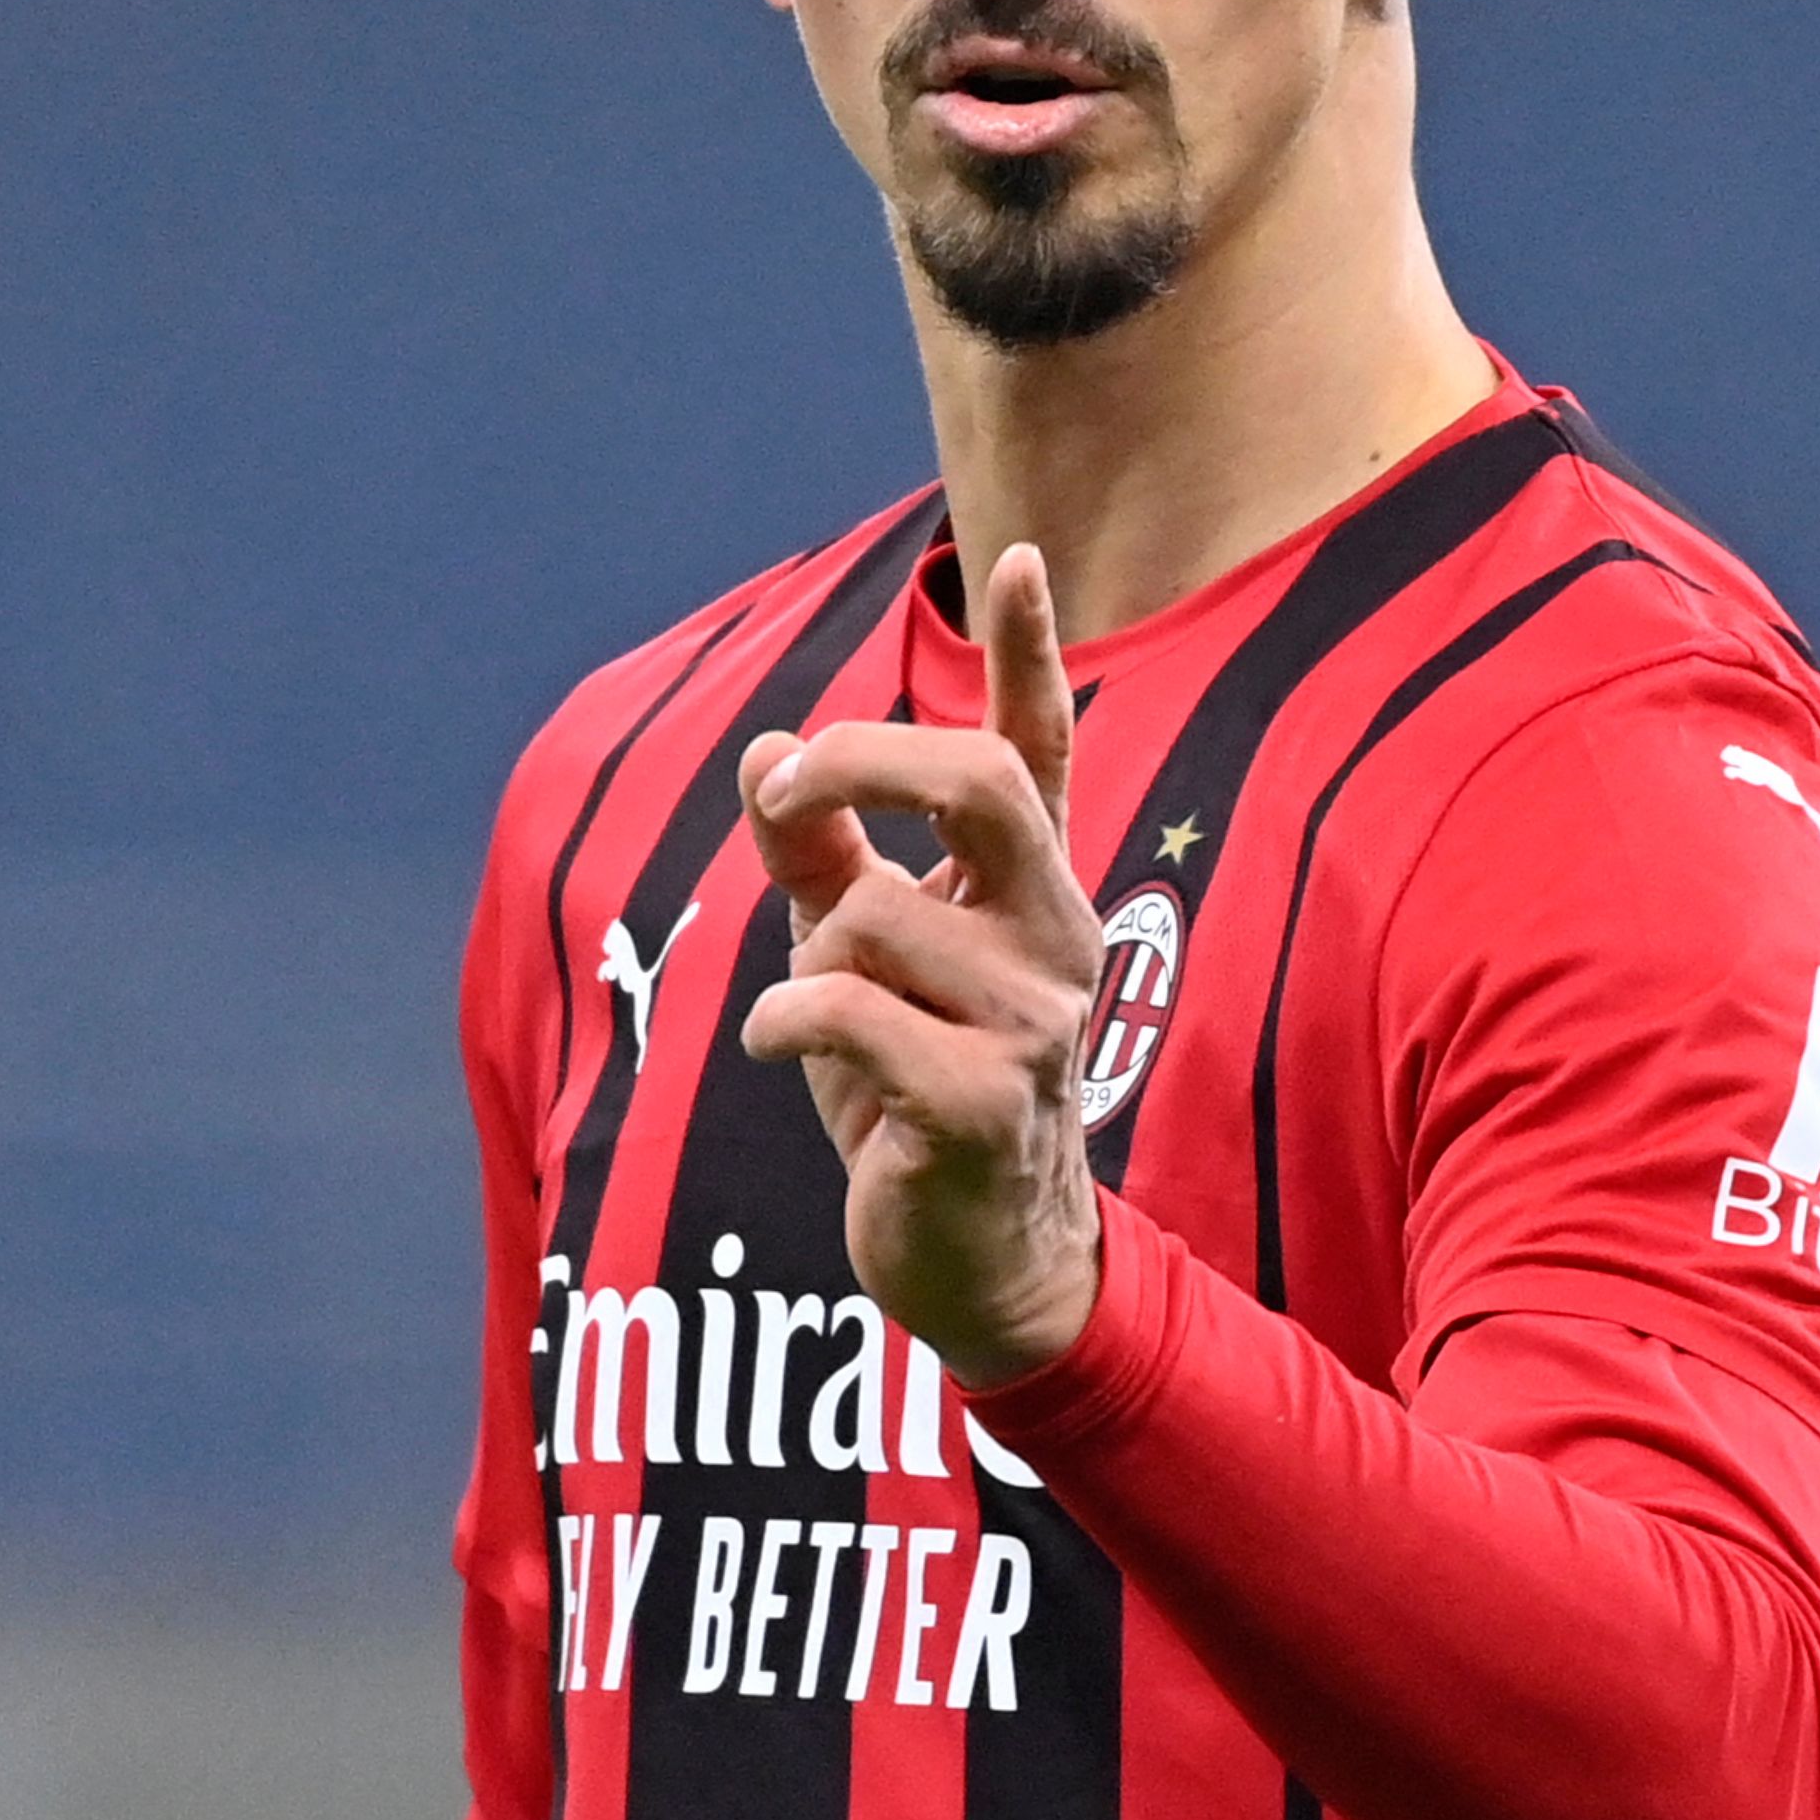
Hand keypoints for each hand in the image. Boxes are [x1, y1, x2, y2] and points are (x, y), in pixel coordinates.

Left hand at [735, 540, 1104, 1384]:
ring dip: (807, 961)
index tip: (1013, 558)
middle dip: (864, 761)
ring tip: (814, 1024)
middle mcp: (1053, 939)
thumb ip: (822, 860)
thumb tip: (766, 753)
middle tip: (785, 794)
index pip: (1043, 749)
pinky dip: (780, 1021)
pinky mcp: (981, 1102)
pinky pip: (843, 1014)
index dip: (1029, 651)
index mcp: (1032, 892)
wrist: (983, 1262)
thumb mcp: (861, 962)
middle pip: (984, 785)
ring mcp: (1031, 1022)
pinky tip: (780, 1051)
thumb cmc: (918, 1092)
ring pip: (874, 918)